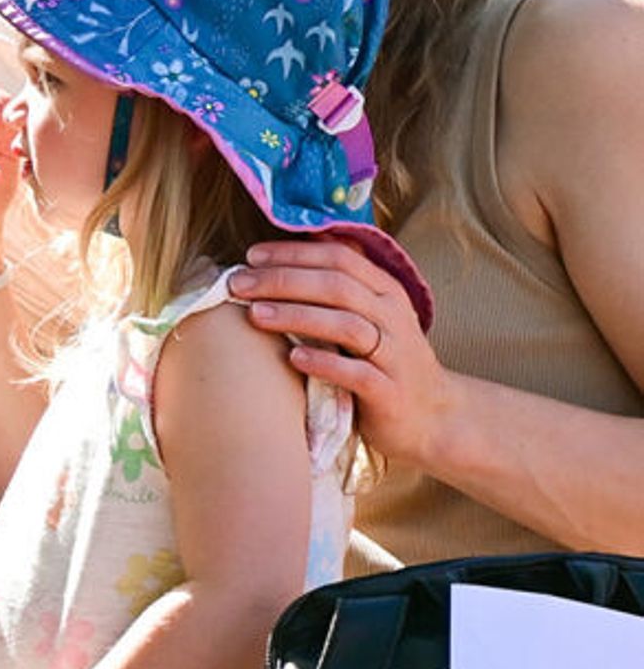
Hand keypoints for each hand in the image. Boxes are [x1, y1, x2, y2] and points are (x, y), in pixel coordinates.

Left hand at [229, 235, 449, 470]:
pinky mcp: (390, 392)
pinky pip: (358, 374)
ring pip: (347, 326)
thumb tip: (286, 254)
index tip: (250, 256)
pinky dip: (325, 364)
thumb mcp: (367, 316)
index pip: (340, 258)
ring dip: (298, 317)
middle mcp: (393, 317)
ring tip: (256, 315)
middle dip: (283, 281)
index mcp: (385, 291)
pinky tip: (293, 358)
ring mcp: (394, 355)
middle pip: (338, 286)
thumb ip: (337, 287)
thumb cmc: (382, 360)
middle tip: (238, 284)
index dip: (294, 253)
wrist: (430, 415)